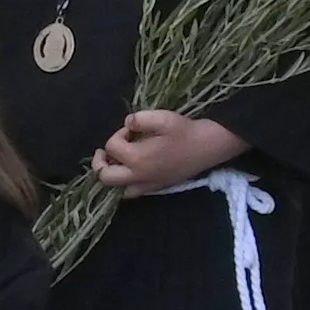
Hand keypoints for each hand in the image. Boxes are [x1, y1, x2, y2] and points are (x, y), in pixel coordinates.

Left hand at [89, 108, 245, 196]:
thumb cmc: (185, 131)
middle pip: (105, 177)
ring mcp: (148, 186)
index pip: (111, 147)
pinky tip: (133, 169)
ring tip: (118, 161)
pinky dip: (126, 183)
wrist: (208, 146)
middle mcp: (138, 177)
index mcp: (137, 159)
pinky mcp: (157, 188)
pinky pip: (132, 192)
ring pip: (118, 190)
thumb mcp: (162, 117)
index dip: (117, 134)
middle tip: (105, 152)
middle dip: (101, 163)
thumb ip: (139, 118)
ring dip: (113, 175)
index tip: (131, 130)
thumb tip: (127, 124)